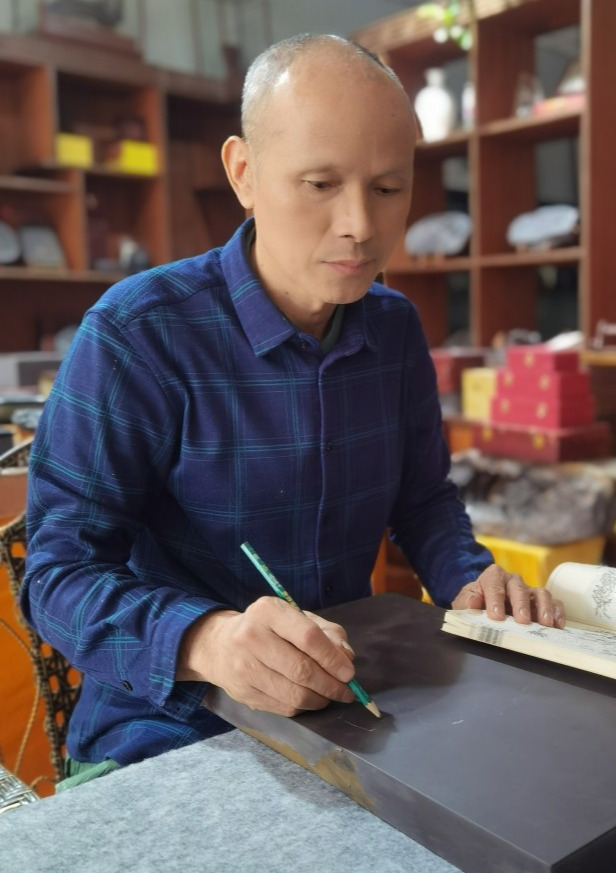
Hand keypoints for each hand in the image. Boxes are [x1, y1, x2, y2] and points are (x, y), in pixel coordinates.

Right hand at [177, 596, 355, 714]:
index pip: (308, 637)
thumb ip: (327, 633)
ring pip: (294, 694)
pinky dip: (304, 707)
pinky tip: (311, 699)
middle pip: (301, 670)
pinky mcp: (243, 693)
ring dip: (320, 700)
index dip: (333, 658)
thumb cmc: (267, 628)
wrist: (220, 646)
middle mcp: (251, 637)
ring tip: (331, 696)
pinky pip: (284, 708)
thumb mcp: (296, 617)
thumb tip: (346, 659)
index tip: (349, 673)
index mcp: (268, 611)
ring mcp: (244, 668)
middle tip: (346, 691)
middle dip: (331, 685)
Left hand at [451, 564, 565, 627]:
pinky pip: (554, 602)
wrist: (485, 602)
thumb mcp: (465, 601)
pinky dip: (558, 612)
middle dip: (521, 605)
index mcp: (493, 576)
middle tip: (522, 620)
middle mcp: (513, 580)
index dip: (495, 600)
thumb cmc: (477, 601)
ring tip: (545, 624)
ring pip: (540, 593)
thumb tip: (473, 602)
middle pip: (519, 589)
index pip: (494, 585)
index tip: (496, 616)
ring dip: (544, 608)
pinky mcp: (541, 601)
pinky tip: (558, 625)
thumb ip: (467, 601)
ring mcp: (529, 590)